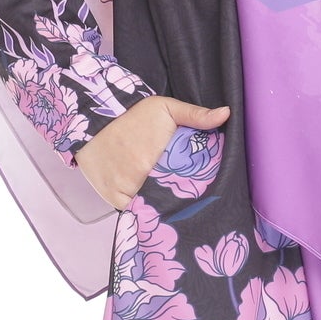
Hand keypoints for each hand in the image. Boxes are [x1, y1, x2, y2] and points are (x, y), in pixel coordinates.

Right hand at [74, 95, 230, 211]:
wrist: (94, 118)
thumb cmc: (132, 115)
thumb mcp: (166, 108)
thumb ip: (196, 115)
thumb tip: (226, 114)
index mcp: (155, 160)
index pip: (182, 186)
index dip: (191, 189)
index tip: (198, 189)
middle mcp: (137, 179)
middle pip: (166, 199)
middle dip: (176, 199)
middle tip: (184, 195)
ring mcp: (122, 190)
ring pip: (149, 207)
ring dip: (158, 205)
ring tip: (169, 200)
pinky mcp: (112, 196)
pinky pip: (131, 210)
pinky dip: (140, 209)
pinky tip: (149, 202)